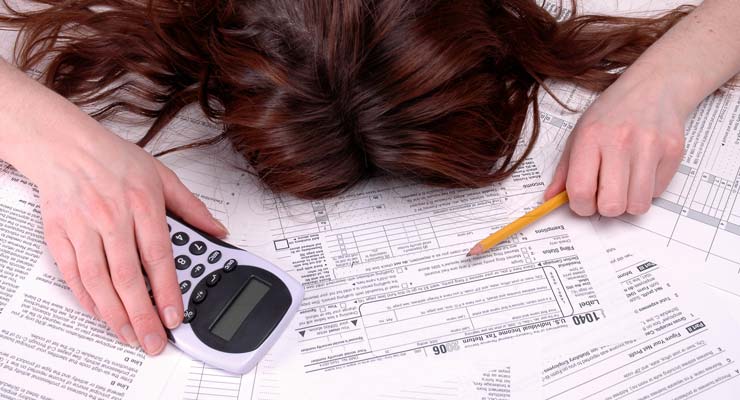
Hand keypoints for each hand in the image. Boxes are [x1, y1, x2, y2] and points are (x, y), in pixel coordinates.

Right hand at [31, 122, 227, 354]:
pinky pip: (73, 274)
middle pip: (128, 277)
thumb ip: (192, 208)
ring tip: (130, 335)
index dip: (168, 291)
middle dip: (142, 315)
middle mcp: (112, 218)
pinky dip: (87, 299)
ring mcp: (83, 228)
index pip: (159, 257)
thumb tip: (218, 230)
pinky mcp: (59, 234)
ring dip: (115, 314)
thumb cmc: (115, 159)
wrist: (66, 145)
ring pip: (98, 281)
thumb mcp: (163, 176)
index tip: (175, 316)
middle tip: (154, 340)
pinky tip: (101, 314)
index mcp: (142, 204)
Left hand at [544, 70, 686, 216]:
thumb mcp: (579, 134)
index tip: (584, 202)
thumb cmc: (612, 113)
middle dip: (606, 208)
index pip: (581, 190)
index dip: (581, 206)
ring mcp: (650, 146)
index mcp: (590, 137)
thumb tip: (550, 199)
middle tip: (605, 194)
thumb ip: (564, 170)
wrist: (654, 86)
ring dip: (628, 202)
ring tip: (624, 183)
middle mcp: (620, 141)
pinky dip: (647, 189)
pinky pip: (657, 193)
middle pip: (612, 205)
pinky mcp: (673, 152)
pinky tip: (642, 169)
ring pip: (638, 205)